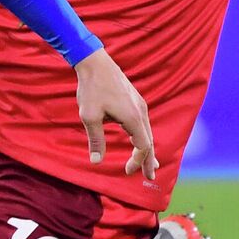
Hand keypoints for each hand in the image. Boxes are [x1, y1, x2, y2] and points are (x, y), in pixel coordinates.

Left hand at [73, 48, 155, 179]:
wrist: (94, 62)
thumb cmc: (91, 89)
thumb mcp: (89, 116)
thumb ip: (95, 139)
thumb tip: (96, 161)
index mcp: (133, 117)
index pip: (143, 146)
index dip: (137, 161)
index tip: (126, 172)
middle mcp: (141, 111)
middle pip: (149, 140)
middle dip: (149, 160)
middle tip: (150, 177)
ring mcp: (139, 104)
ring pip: (147, 131)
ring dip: (147, 148)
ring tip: (149, 163)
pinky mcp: (134, 99)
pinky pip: (142, 122)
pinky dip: (143, 135)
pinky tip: (138, 139)